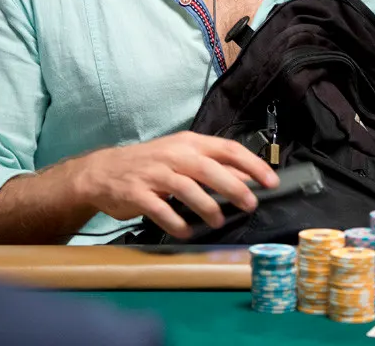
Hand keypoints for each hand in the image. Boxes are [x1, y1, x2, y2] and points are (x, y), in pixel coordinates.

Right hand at [71, 132, 279, 239]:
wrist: (103, 171)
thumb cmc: (152, 164)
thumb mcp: (183, 158)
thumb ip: (215, 167)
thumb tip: (249, 179)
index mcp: (189, 143)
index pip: (227, 149)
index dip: (251, 165)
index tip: (271, 182)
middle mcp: (173, 155)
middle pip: (209, 169)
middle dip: (233, 188)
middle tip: (250, 204)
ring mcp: (154, 174)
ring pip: (186, 188)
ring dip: (206, 207)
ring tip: (218, 222)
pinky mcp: (137, 193)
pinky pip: (160, 210)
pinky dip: (176, 222)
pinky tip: (187, 232)